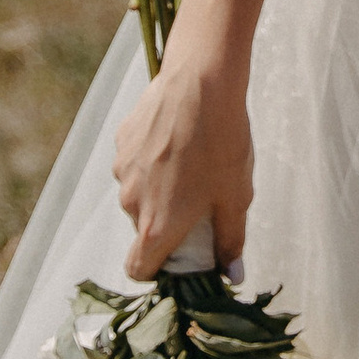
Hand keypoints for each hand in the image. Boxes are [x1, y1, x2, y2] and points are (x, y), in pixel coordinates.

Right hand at [112, 50, 252, 280]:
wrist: (201, 82)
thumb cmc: (222, 143)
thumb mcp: (236, 198)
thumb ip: (231, 241)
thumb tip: (233, 276)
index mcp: (156, 227)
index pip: (139, 269)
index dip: (158, 270)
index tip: (181, 256)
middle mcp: (131, 203)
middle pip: (144, 228)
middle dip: (167, 221)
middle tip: (199, 199)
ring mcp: (123, 170)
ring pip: (139, 192)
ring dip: (159, 188)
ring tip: (192, 161)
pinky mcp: (122, 141)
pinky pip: (135, 162)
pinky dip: (152, 159)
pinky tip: (178, 138)